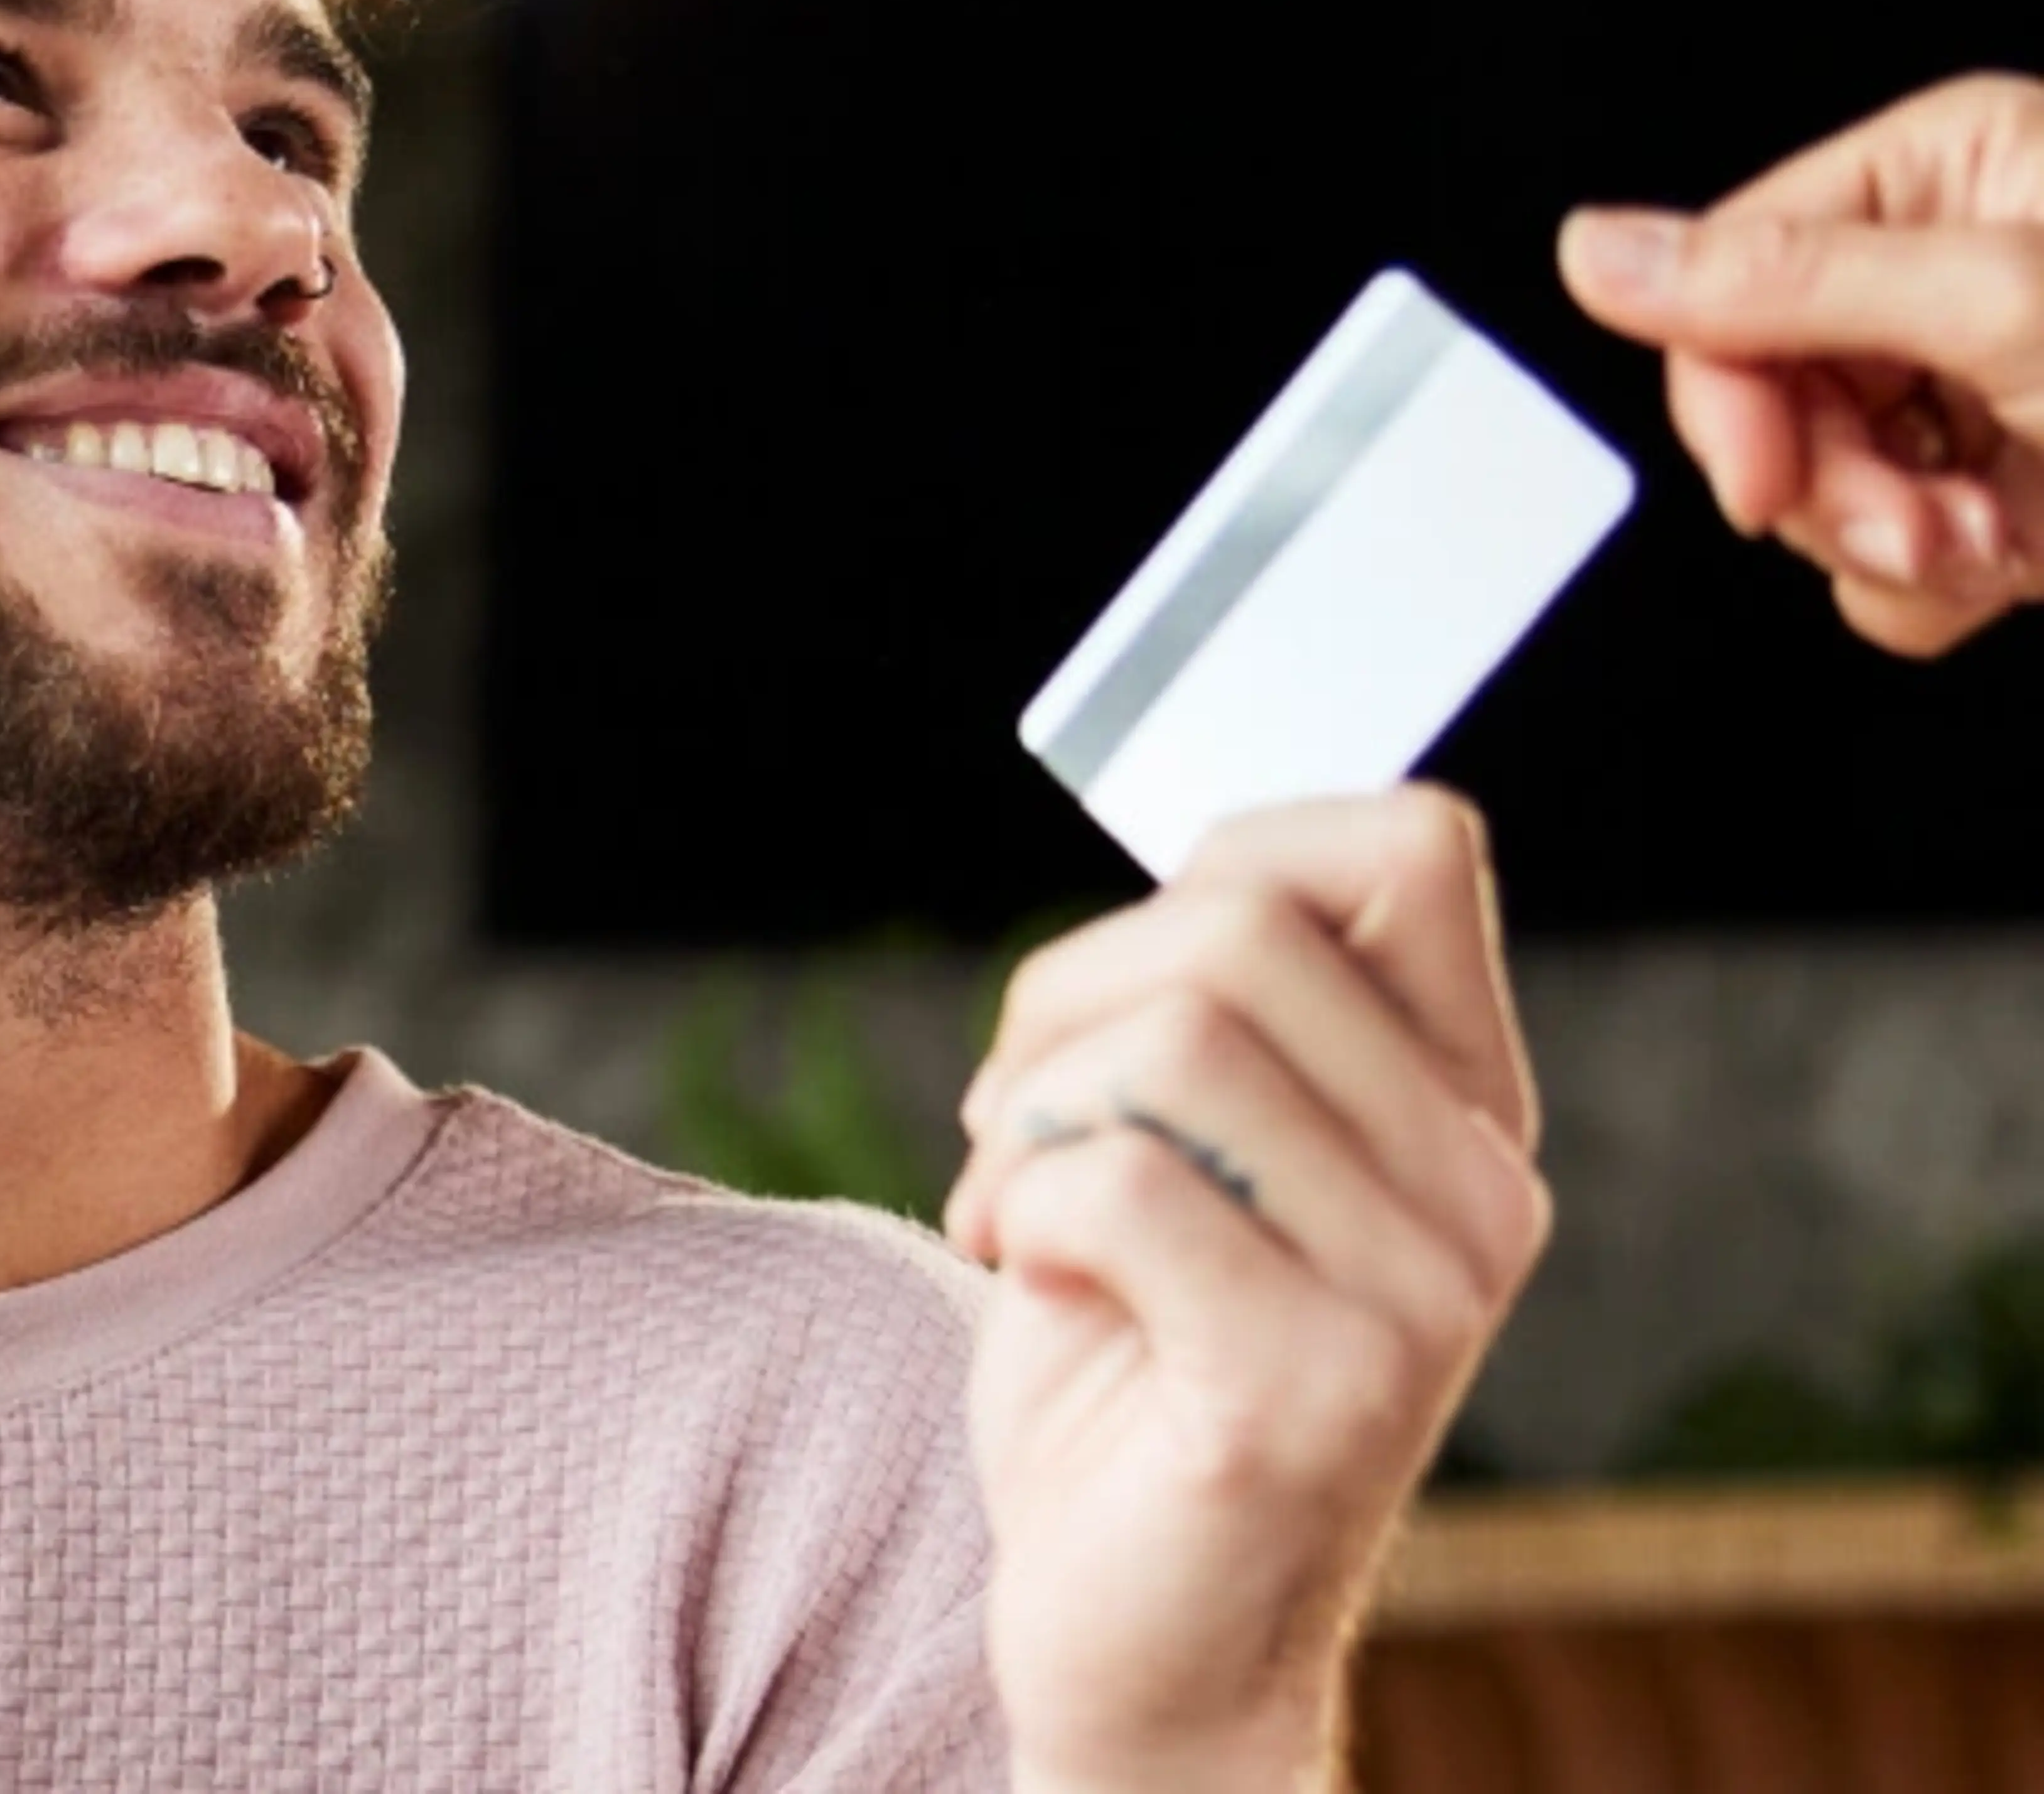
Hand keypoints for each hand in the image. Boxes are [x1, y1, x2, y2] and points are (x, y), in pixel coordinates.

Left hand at [943, 789, 1549, 1792]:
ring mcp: (1419, 1296)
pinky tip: (1022, 1277)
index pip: (1414, 844)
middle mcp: (1476, 1187)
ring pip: (1177, 1041)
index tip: (1127, 979)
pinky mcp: (1316, 1391)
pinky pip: (1119, 1183)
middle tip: (1009, 1113)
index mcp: (1460, 1104)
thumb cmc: (1133, 1358)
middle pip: (1244, 924)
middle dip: (1067, 993)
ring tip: (1009, 1204)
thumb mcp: (1190, 1144)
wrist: (1141, 1642)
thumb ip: (1216, 1007)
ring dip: (1031, 1108)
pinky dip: (1019, 1207)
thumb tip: (1183, 867)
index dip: (1234, 853)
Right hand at [1558, 70, 2043, 656]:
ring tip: (1991, 545)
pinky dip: (1935, 590)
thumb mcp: (2005, 302)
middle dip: (1833, 492)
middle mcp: (1939, 275)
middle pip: (1762, 402)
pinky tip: (2012, 565)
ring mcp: (1968, 391)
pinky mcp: (1995, 492)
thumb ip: (1788, 282)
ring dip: (1891, 552)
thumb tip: (1597, 251)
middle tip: (1919, 525)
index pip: (1731, 284)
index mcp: (1935, 177)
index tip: (1770, 478)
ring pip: (1814, 494)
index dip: (1736, 398)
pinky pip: (1881, 562)